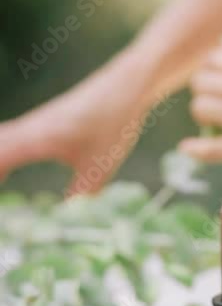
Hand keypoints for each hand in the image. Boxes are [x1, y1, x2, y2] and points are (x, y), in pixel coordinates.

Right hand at [0, 54, 154, 195]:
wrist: (126, 87)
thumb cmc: (112, 123)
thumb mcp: (98, 167)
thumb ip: (80, 194)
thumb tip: (65, 218)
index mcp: (36, 139)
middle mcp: (30, 128)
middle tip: (1, 196)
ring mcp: (36, 122)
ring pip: (3, 138)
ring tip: (2, 181)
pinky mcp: (45, 120)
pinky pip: (13, 136)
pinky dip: (5, 151)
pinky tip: (8, 164)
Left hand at [181, 49, 221, 168]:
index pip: (210, 59)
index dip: (208, 73)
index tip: (215, 86)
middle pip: (199, 83)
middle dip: (203, 94)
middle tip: (215, 107)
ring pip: (201, 109)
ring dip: (204, 118)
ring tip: (215, 124)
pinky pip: (211, 147)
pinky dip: (195, 149)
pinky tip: (188, 148)